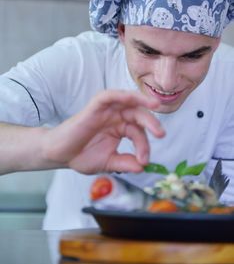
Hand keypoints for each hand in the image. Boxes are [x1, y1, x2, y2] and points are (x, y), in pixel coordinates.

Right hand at [42, 90, 164, 173]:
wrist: (60, 155)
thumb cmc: (81, 156)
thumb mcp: (108, 163)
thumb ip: (125, 163)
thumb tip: (142, 168)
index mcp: (120, 128)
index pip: (138, 132)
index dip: (144, 146)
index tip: (143, 161)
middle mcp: (116, 117)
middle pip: (138, 115)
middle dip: (152, 123)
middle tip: (161, 134)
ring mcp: (106, 111)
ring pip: (128, 100)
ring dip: (142, 101)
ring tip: (155, 106)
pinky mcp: (95, 106)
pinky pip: (110, 96)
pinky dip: (122, 95)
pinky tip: (132, 98)